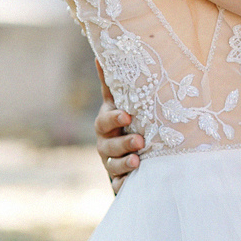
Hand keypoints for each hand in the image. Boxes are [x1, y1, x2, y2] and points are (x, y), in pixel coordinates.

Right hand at [94, 60, 141, 193]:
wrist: (128, 149)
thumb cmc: (126, 120)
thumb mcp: (120, 102)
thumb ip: (111, 82)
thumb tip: (100, 54)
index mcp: (106, 124)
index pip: (105, 121)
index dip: (114, 118)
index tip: (127, 115)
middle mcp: (105, 144)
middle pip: (108, 146)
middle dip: (123, 143)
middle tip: (140, 141)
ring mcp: (110, 163)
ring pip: (112, 166)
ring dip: (124, 164)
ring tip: (138, 161)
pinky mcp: (118, 180)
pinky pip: (118, 186)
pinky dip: (124, 185)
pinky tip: (132, 183)